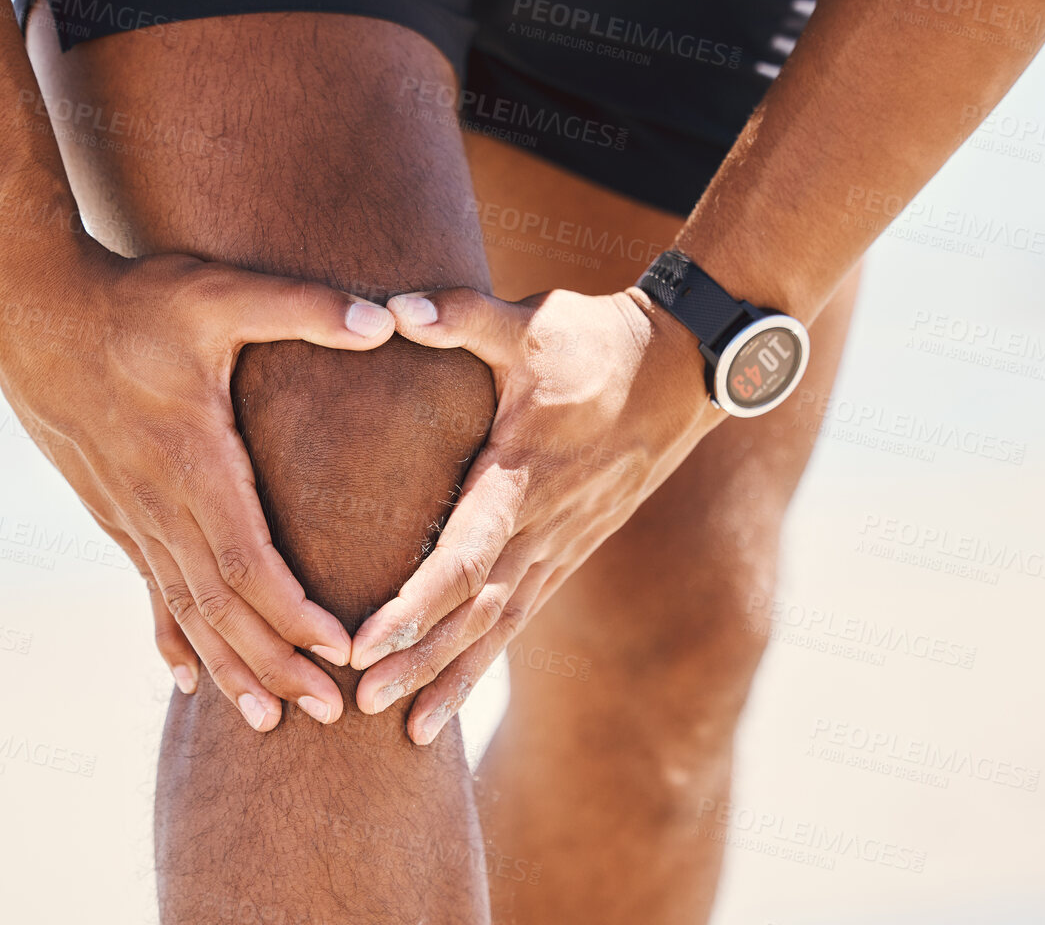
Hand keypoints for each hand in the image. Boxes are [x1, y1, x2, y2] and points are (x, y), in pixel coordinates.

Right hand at [0, 244, 398, 731]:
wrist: (29, 312)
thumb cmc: (133, 300)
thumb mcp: (219, 292)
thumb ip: (302, 307)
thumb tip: (383, 319)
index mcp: (191, 460)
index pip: (246, 561)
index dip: (292, 613)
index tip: (339, 650)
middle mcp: (156, 502)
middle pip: (220, 606)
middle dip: (275, 663)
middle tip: (326, 713)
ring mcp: (129, 514)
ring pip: (185, 610)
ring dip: (229, 666)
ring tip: (269, 720)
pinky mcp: (112, 512)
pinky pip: (150, 590)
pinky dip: (175, 637)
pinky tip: (186, 678)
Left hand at [349, 285, 721, 742]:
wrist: (686, 368)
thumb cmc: (600, 340)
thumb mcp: (533, 319)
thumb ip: (459, 316)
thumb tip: (392, 311)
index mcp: (523, 471)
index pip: (465, 552)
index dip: (415, 603)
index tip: (366, 643)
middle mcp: (543, 523)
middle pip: (475, 609)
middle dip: (418, 660)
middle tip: (359, 704)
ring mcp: (562, 544)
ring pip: (501, 626)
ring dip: (450, 677)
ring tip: (404, 733)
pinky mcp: (570, 552)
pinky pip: (523, 618)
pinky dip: (484, 663)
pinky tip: (450, 703)